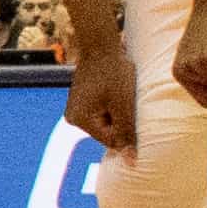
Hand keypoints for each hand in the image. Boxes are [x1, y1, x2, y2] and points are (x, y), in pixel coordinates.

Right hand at [63, 24, 139, 157]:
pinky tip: (114, 92)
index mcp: (80, 120)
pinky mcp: (81, 101)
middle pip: (106, 132)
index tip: (133, 111)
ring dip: (117, 113)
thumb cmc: (114, 72)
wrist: (101, 46)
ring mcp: (75, 109)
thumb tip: (131, 161)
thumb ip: (127, 133)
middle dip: (120, 120)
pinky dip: (111, 106)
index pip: (110, 140)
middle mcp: (73, 118)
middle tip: (126, 100)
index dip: (127, 129)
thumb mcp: (124, 104)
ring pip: (105, 123)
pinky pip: (100, 112)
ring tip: (119, 94)